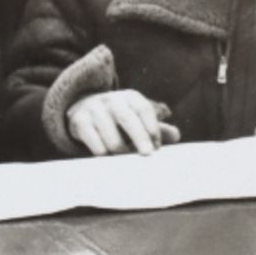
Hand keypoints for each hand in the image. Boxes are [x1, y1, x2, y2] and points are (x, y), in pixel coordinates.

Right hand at [66, 89, 180, 155]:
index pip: (143, 109)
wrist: (83, 107)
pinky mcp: (79, 121)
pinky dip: (103, 153)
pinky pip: (93, 142)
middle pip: (126, 118)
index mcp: (130, 97)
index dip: (152, 127)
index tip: (157, 146)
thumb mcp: (138, 118)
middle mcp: (111, 99)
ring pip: (109, 136)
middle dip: (139, 137)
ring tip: (125, 157)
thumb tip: (176, 136)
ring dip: (120, 150)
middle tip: (147, 154)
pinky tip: (108, 157)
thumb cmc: (119, 118)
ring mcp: (93, 109)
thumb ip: (157, 127)